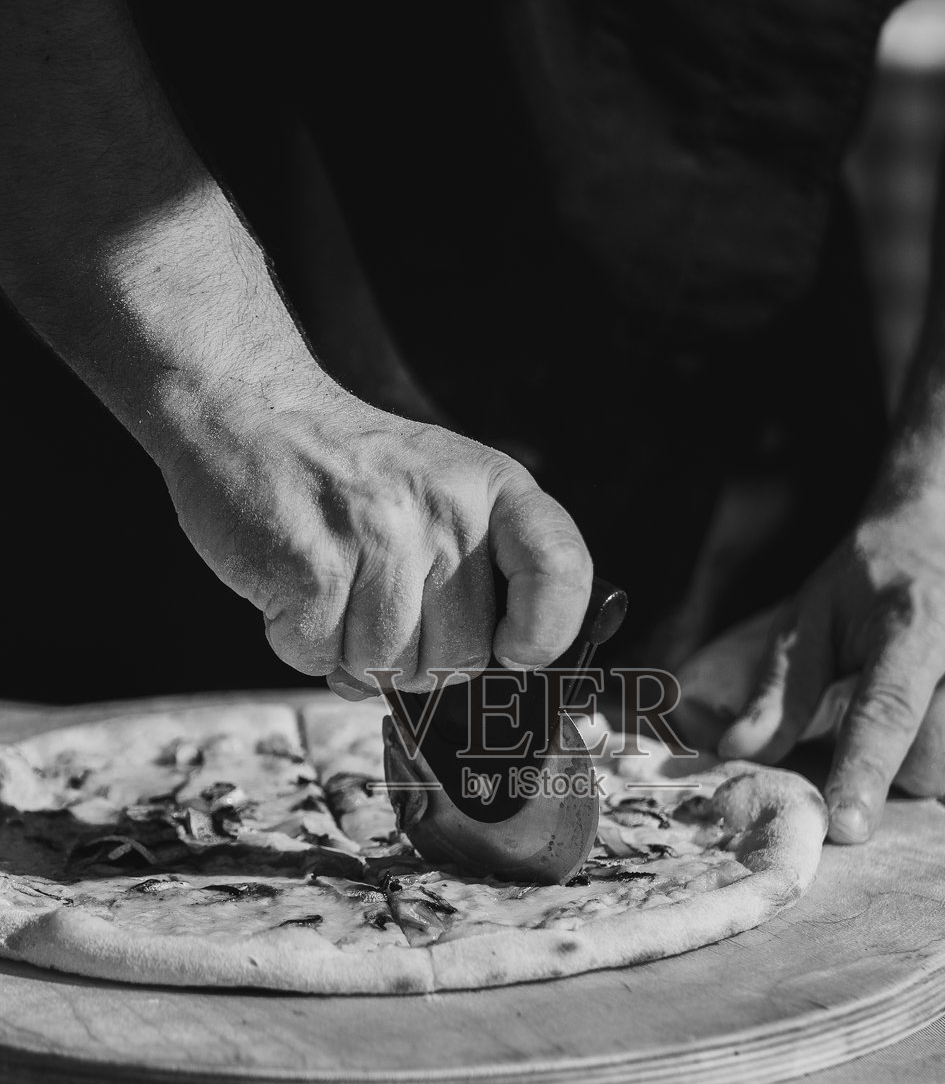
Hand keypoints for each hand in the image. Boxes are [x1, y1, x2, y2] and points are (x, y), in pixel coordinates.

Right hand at [158, 368, 592, 690]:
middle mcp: (445, 510)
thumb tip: (480, 675)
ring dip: (349, 653)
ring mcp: (380, 537)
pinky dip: (300, 644)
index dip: (545, 632)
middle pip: (463, 656)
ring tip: (331, 586)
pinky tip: (293, 588)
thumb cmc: (347, 471)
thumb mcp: (440, 489)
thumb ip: (476, 569)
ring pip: (388, 668)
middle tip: (376, 605)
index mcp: (492, 488)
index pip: (559, 572)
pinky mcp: (314, 568)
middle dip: (416, 660)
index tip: (516, 651)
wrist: (245, 408)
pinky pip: (320, 659)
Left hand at [691, 502, 944, 841]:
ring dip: (942, 781)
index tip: (844, 828)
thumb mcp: (811, 618)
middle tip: (883, 726)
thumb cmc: (872, 584)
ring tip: (928, 724)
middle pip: (933, 766)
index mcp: (919, 624)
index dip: (864, 776)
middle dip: (895, 773)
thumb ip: (779, 690)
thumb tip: (737, 750)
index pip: (889, 714)